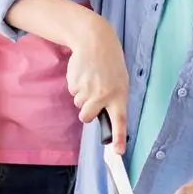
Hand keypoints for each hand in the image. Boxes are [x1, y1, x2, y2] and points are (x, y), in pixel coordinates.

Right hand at [66, 13, 128, 152]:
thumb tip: (103, 114)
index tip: (118, 152)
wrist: (94, 40)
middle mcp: (103, 95)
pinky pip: (72, 92)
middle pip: (86, 117)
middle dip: (86, 110)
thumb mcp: (119, 80)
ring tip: (89, 78)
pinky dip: (75, 85)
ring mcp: (87, 90)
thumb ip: (113, 98)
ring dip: (81, 95)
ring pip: (78, 104)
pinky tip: (83, 73)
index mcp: (119, 95)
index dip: (119, 138)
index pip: (120, 121)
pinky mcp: (74, 83)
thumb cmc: (109, 62)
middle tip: (92, 96)